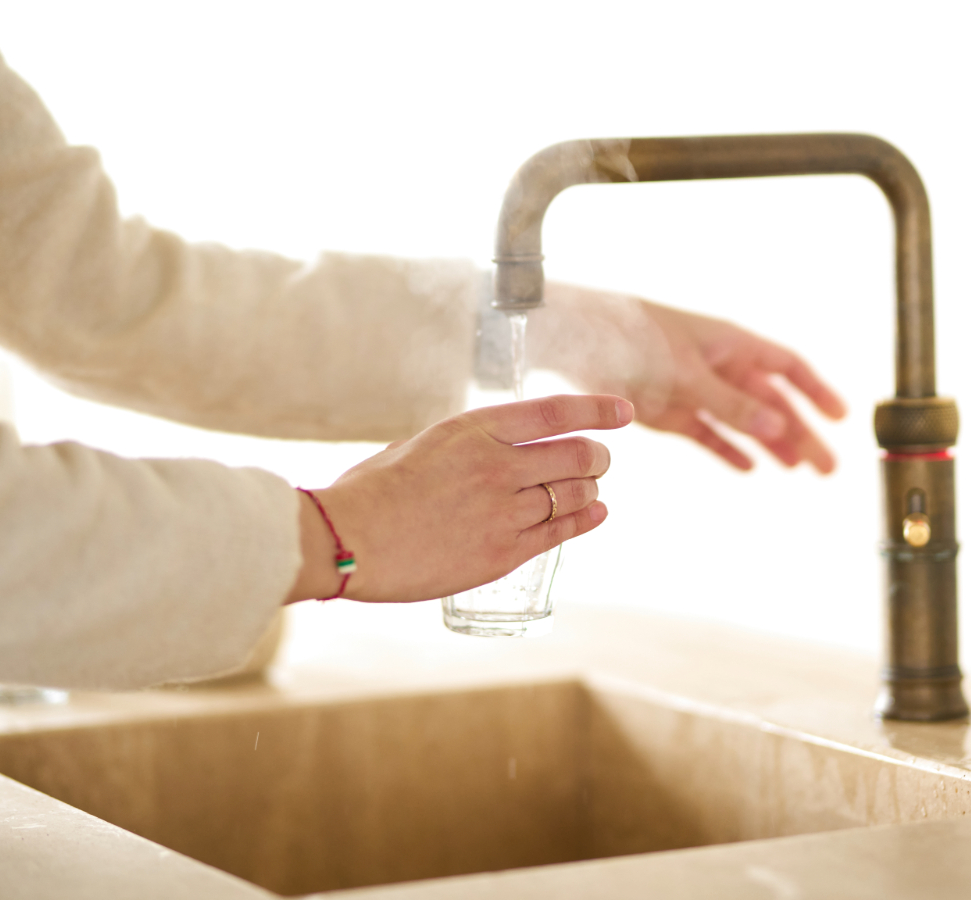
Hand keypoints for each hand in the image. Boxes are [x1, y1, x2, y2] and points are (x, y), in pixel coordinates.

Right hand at [287, 395, 631, 603]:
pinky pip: (560, 533)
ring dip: (591, 487)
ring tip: (592, 486)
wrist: (348, 540)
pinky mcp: (502, 554)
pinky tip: (595, 512)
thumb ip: (466, 445)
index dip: (597, 410)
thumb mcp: (421, 445)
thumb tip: (496, 449)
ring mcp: (503, 512)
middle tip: (599, 459)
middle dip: (596, 455)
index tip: (622, 411)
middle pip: (576, 455)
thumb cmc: (371, 491)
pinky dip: (585, 519)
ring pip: (574, 494)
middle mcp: (497, 467)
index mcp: (473, 430)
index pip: (555, 412)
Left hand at [533, 283, 846, 472]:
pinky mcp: (669, 411)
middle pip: (772, 401)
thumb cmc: (633, 339)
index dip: (816, 390)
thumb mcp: (688, 374)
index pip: (787, 366)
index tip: (842, 417)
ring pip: (745, 420)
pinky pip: (709, 433)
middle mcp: (718, 365)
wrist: (577, 340)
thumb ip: (732, 404)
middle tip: (827, 466)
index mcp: (731, 343)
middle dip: (802, 431)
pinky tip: (749, 468)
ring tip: (799, 470)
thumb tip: (778, 426)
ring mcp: (695, 389)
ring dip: (772, 444)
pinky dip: (728, 449)